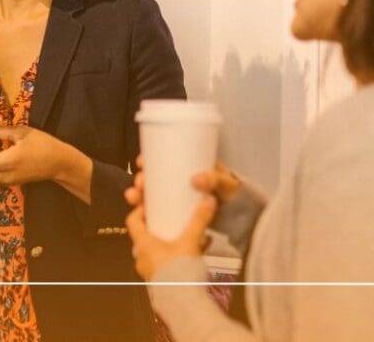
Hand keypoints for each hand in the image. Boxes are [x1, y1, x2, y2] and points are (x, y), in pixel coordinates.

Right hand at [124, 157, 240, 207]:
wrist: (240, 215)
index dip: (149, 158)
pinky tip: (140, 213)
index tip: (141, 161)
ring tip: (134, 197)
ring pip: (153, 193)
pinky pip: (158, 209)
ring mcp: (178, 196)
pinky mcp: (177, 211)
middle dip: (142, 179)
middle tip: (139, 183)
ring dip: (139, 194)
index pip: (165, 158)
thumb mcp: (225, 182)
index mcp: (190, 165)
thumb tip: (195, 179)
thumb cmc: (233, 193)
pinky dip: (147, 211)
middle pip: (154, 176)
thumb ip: (214, 179)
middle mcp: (180, 179)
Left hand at [126, 194, 216, 280]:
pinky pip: (166, 263)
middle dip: (157, 225)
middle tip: (170, 217)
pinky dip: (176, 255)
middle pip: (144, 236)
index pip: (132, 221)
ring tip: (185, 234)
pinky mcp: (161, 282)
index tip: (150, 203)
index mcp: (143, 244)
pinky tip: (196, 251)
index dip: (139, 210)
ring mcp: (150, 271)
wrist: (183, 305)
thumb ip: (199, 220)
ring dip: (168, 241)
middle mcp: (142, 258)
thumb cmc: (179, 271)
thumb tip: (208, 197)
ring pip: (156, 251)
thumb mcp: (190, 241)